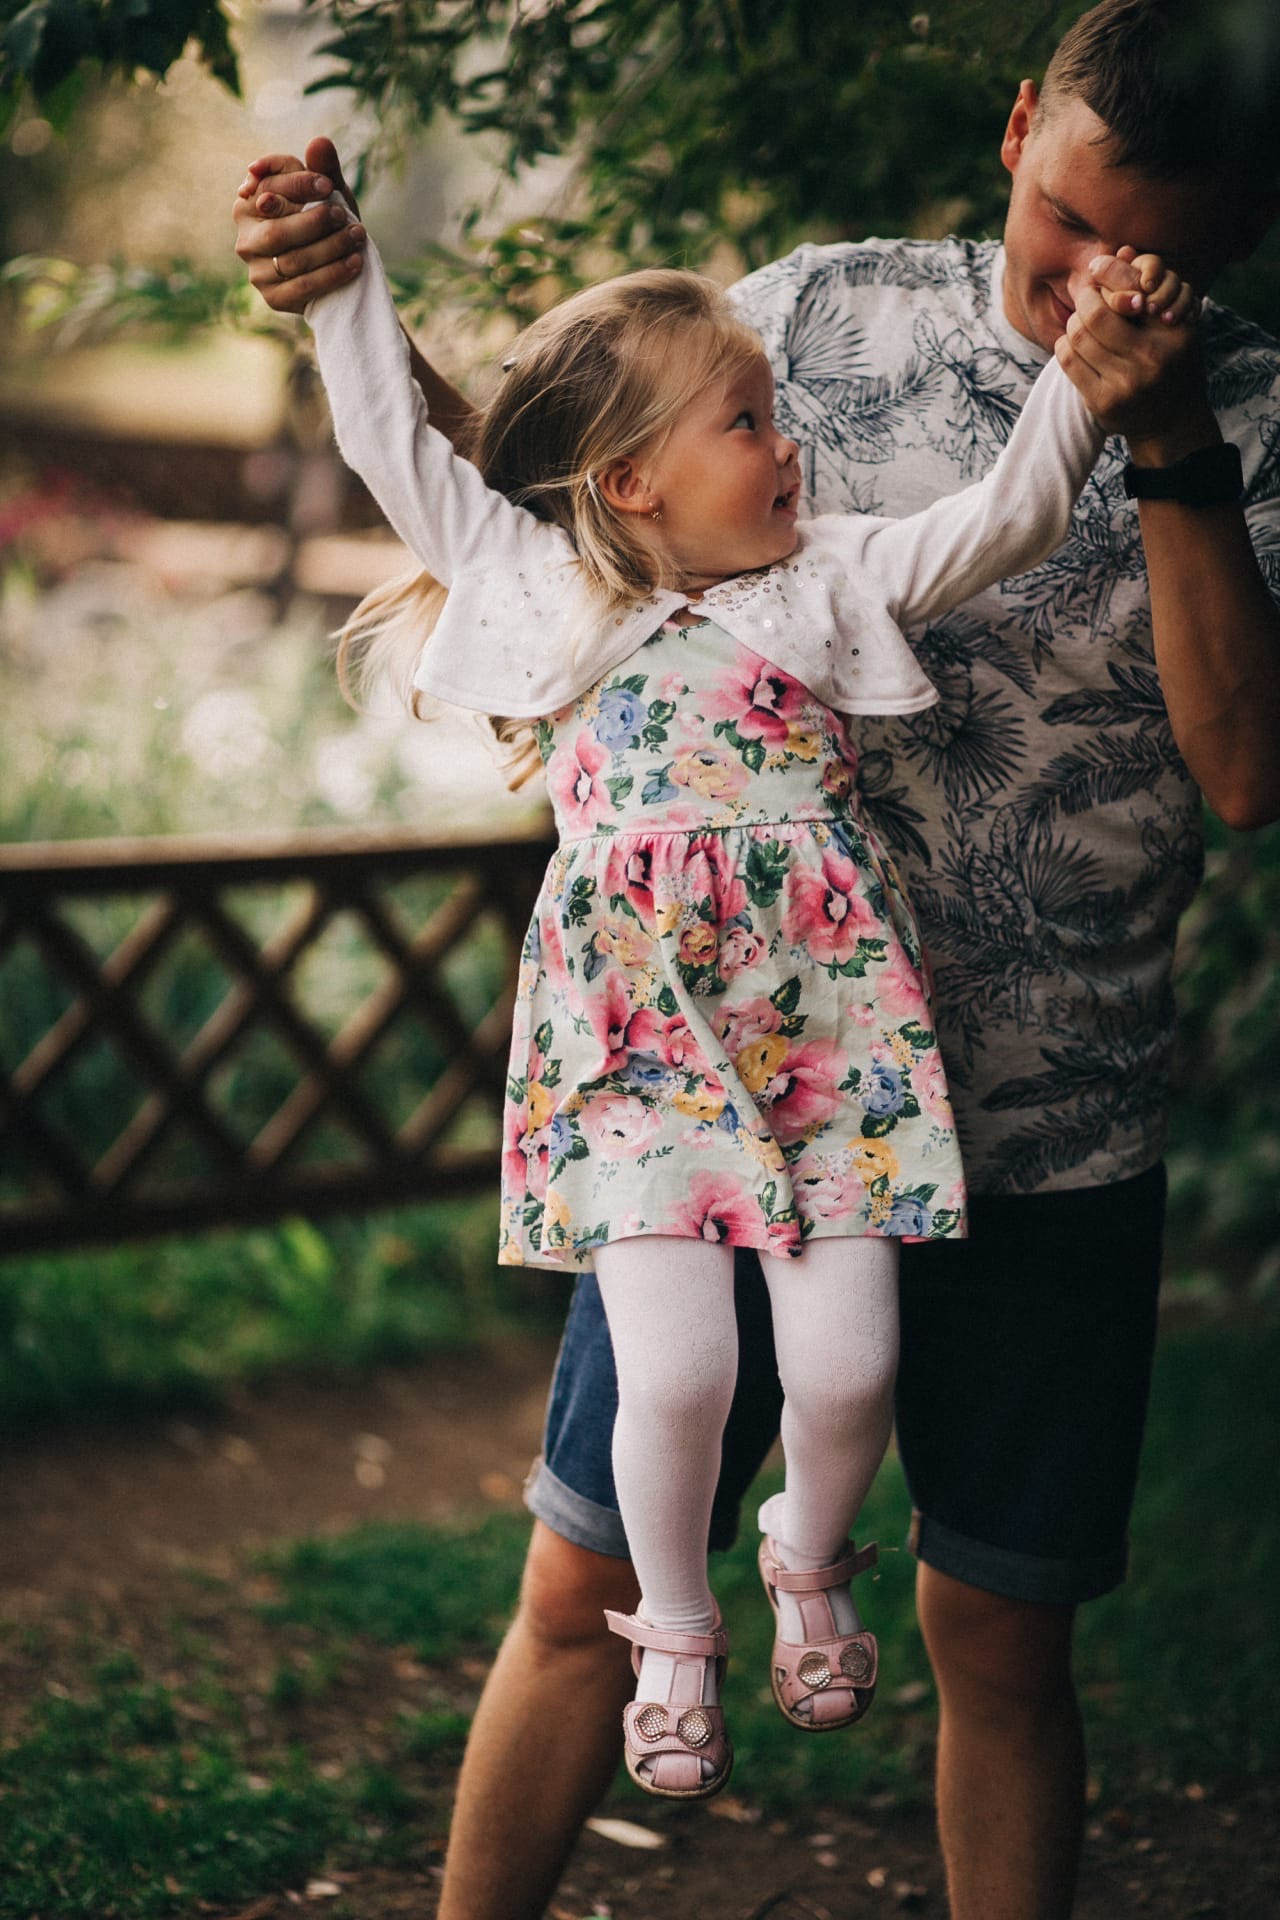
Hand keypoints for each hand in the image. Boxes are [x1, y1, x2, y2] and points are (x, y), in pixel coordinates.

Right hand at [233, 135, 364, 315]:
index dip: (296, 185)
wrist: (336, 269)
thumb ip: (323, 169)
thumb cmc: (327, 222)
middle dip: (314, 222)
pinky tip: (355, 262)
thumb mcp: (328, 193)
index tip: (327, 185)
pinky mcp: (274, 298)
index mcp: (249, 204)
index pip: (266, 188)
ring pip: (292, 260)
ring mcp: (257, 272)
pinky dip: (333, 274)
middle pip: (276, 231)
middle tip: (342, 216)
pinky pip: (304, 287)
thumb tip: (319, 142)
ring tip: (357, 236)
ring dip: (330, 247)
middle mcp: (246, 239)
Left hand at [1054, 248, 1213, 459]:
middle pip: (1094, 313)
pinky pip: (1068, 361)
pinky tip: (1075, 345)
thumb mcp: (1174, 321)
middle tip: (1086, 295)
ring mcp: (1126, 384)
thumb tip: (1121, 248)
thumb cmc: (1170, 359)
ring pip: (1076, 336)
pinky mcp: (1103, 403)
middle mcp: (1152, 358)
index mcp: (1175, 332)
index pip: (1127, 291)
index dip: (1108, 276)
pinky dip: (1065, 346)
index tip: (1099, 270)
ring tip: (1082, 321)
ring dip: (1073, 323)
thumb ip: (1149, 286)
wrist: (1171, 420)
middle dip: (1084, 298)